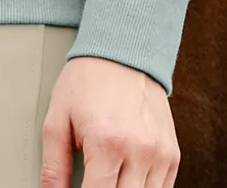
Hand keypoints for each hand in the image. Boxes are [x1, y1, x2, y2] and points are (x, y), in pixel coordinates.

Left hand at [40, 55, 179, 186]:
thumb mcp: (57, 118)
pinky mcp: (172, 154)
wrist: (122, 51)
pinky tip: (126, 179)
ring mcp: (160, 155)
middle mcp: (139, 151)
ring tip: (107, 177)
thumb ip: (54, 165)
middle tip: (92, 180)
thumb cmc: (87, 81)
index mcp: (107, 143)